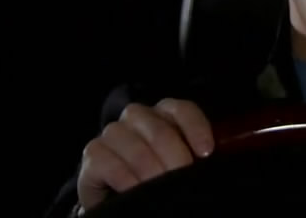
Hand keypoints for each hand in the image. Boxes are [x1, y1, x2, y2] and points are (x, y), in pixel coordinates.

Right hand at [77, 99, 212, 210]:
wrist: (122, 195)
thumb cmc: (159, 175)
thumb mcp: (180, 161)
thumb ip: (196, 153)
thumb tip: (212, 159)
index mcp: (165, 113)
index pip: (182, 110)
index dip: (196, 128)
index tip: (206, 153)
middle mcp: (138, 116)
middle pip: (160, 131)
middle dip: (175, 158)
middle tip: (183, 181)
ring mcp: (113, 133)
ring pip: (135, 146)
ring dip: (151, 172)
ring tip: (162, 191)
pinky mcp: (93, 153)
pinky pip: (108, 161)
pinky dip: (125, 178)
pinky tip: (135, 191)